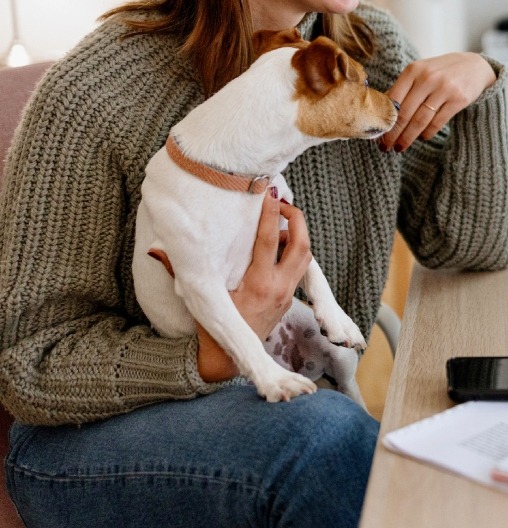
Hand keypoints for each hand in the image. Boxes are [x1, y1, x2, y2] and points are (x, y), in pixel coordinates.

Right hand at [196, 193, 311, 381]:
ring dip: (299, 234)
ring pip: (306, 256)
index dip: (270, 215)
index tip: (269, 195)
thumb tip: (154, 249)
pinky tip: (281, 241)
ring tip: (282, 219)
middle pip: (301, 245)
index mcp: (257, 285)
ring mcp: (287, 294)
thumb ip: (179, 271)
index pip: (268, 241)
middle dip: (297, 219)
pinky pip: (301, 268)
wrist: (229, 360)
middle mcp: (277, 288)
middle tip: (282, 202)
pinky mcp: (290, 298)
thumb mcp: (198, 299)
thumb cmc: (213, 329)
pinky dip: (296, 250)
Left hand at [378, 52, 496, 151]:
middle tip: (386, 147)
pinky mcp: (458, 100)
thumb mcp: (421, 72)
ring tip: (401, 147)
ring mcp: (444, 89)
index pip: (393, 100)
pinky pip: (437, 122)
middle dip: (394, 133)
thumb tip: (383, 112)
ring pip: (420, 120)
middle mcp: (428, 78)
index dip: (384, 120)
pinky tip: (422, 137)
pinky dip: (427, 133)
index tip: (378, 134)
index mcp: (413, 70)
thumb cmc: (441, 71)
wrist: (475, 66)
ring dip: (408, 137)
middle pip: (405, 113)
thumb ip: (404, 88)